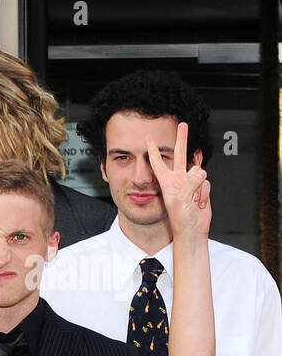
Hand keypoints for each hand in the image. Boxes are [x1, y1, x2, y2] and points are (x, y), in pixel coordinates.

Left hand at [146, 121, 209, 238]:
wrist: (192, 230)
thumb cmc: (181, 219)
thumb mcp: (181, 201)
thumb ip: (190, 184)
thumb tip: (200, 171)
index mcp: (167, 182)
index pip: (158, 162)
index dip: (153, 150)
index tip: (147, 138)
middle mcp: (178, 180)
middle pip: (180, 155)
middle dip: (182, 140)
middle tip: (182, 125)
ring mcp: (190, 183)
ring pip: (199, 172)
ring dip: (198, 188)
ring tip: (192, 201)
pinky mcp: (201, 187)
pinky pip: (207, 182)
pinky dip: (205, 193)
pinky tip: (199, 203)